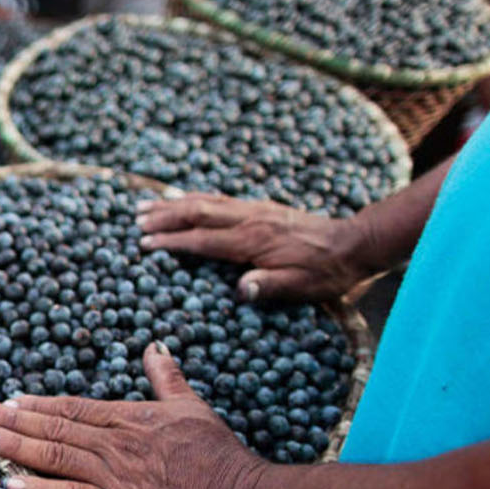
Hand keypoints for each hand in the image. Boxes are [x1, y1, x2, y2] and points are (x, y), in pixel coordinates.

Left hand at [0, 343, 267, 488]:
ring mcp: (115, 474)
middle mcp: (116, 442)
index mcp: (131, 417)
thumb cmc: (220, 456)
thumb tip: (155, 349)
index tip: (8, 400)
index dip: (38, 403)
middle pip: (55, 426)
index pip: (74, 406)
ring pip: (55, 455)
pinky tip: (11, 485)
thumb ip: (167, 379)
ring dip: (15, 447)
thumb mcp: (193, 407)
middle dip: (14, 420)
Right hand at [136, 193, 370, 302]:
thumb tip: (240, 290)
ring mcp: (255, 209)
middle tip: (135, 218)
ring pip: (206, 201)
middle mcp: (250, 219)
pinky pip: (220, 198)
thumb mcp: (302, 286)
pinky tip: (183, 200)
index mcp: (254, 240)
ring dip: (174, 202)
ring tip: (146, 205)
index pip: (203, 239)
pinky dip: (196, 197)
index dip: (172, 241)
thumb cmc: (326, 272)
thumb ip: (270, 286)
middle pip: (198, 211)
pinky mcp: (261, 207)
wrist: (354, 244)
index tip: (145, 243)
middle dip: (163, 214)